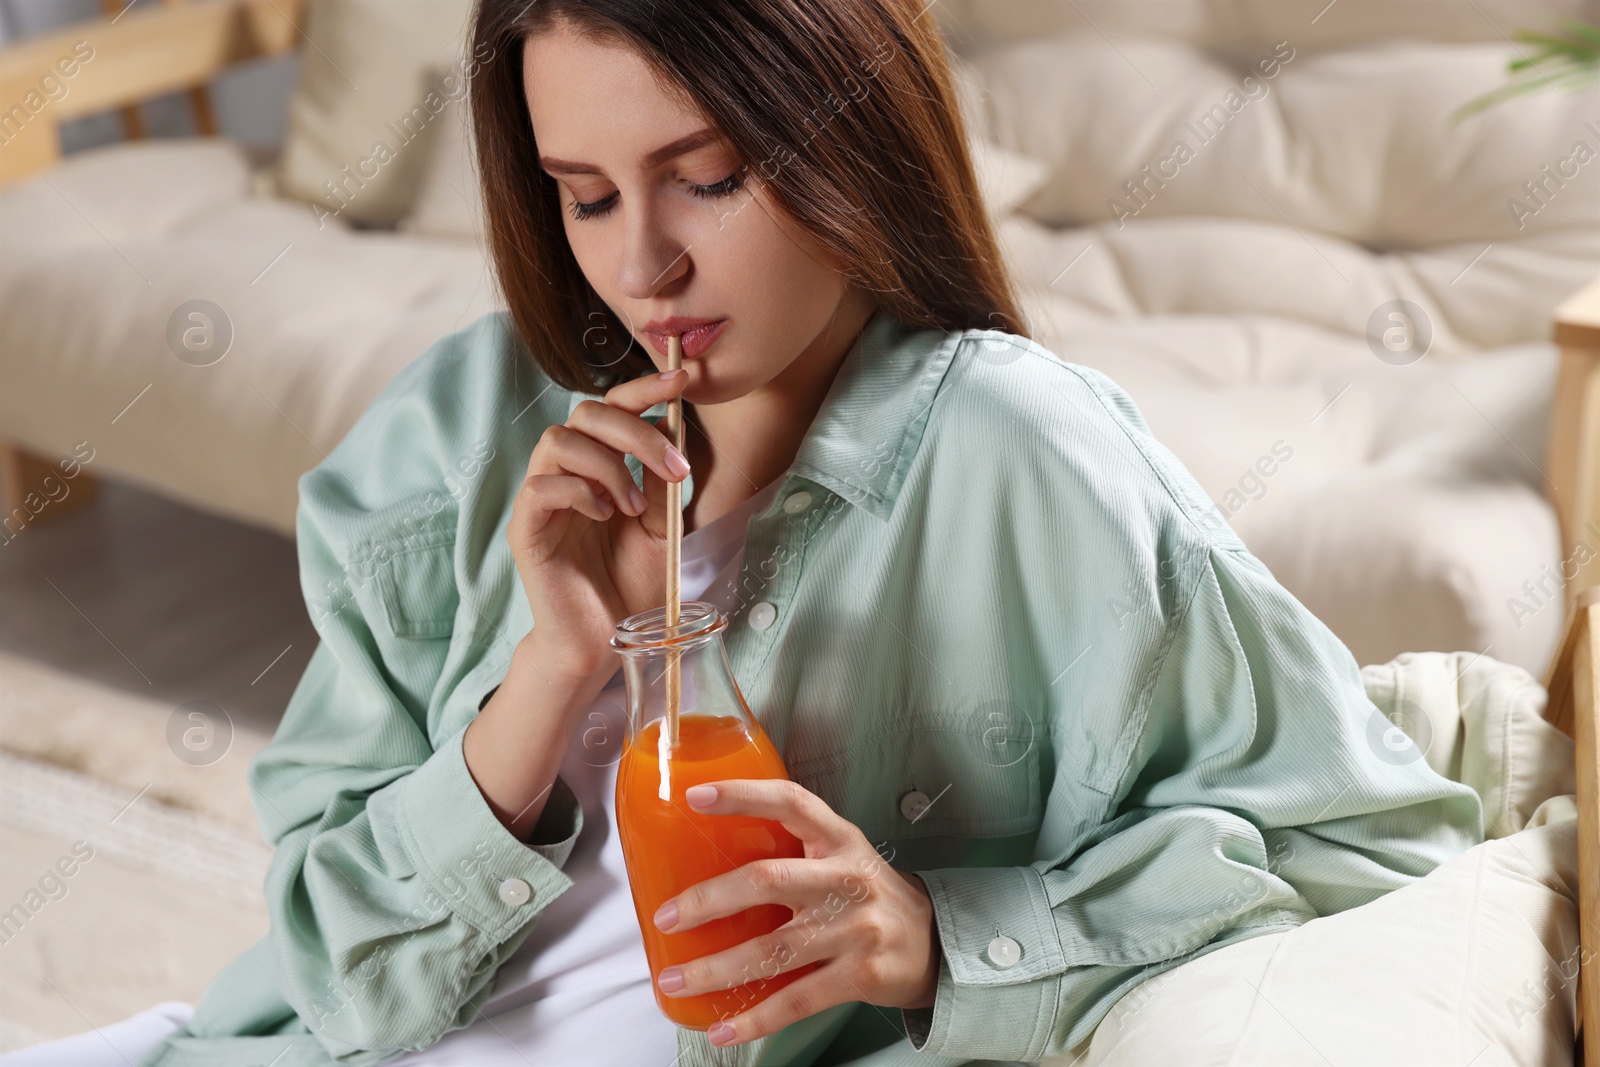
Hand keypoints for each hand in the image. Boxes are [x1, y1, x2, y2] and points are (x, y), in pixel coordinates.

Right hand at [507, 369, 690, 684]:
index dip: (645, 388)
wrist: (607, 640)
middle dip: (635, 431)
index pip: (613, 408)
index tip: (684, 379)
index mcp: (601, 466)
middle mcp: (568, 474)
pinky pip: (541, 488)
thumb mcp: (665, 529)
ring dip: (609, 467)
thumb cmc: (632, 584)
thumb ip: (664, 484)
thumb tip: (674, 433)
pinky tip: (605, 517)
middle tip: (672, 470)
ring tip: (632, 509)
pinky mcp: (526, 529)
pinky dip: (580, 493)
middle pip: (585, 413)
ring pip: (558, 441)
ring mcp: (543, 499)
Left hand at [651, 779, 939, 1046]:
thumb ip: (791, 850)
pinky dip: (755, 1017)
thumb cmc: (867, 894)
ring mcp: (856, 929)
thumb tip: (705, 858)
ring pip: (774, 950)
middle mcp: (847, 879)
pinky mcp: (861, 976)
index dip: (743, 795)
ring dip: (717, 968)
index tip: (696, 796)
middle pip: (768, 881)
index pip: (790, 803)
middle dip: (708, 900)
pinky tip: (722, 1027)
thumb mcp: (840, 855)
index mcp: (838, 839)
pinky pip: (797, 1000)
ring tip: (675, 978)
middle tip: (666, 916)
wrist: (932, 943)